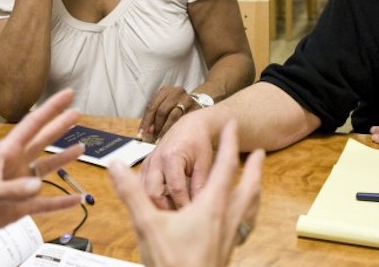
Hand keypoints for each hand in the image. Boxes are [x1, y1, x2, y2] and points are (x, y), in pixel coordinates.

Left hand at [0, 88, 85, 264]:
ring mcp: (17, 186)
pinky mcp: (18, 207)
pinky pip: (44, 202)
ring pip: (45, 168)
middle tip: (77, 113)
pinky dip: (60, 201)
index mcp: (4, 153)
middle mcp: (13, 165)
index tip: (67, 94)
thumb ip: (12, 190)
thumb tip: (38, 185)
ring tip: (80, 148)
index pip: (32, 125)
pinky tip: (75, 199)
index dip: (51, 108)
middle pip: (41, 141)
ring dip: (62, 159)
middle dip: (59, 127)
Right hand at [110, 120, 263, 266]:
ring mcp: (229, 236)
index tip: (233, 126)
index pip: (224, 167)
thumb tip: (117, 166)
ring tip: (256, 183)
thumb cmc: (174, 263)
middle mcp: (226, 219)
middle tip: (260, 153)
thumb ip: (133, 193)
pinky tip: (238, 220)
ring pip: (248, 207)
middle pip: (248, 187)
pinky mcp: (227, 250)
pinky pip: (242, 225)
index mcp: (211, 206)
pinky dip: (245, 213)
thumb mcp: (147, 225)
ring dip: (253, 190)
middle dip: (254, 168)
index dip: (229, 144)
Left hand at [136, 86, 195, 142]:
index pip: (151, 106)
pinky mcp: (196, 108)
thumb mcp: (164, 105)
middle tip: (152, 138)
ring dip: (164, 130)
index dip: (145, 121)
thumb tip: (146, 132)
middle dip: (155, 126)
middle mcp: (176, 92)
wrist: (196, 103)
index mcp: (165, 90)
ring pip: (172, 116)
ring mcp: (187, 99)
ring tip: (160, 140)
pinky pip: (183, 121)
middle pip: (161, 110)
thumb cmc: (176, 106)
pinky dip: (175, 130)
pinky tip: (171, 137)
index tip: (141, 134)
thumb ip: (154, 116)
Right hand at [138, 109, 216, 209]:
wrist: (189, 127)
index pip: (176, 189)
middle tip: (182, 221)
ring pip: (145, 194)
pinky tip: (166, 209)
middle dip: (167, 210)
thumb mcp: (204, 163)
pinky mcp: (144, 170)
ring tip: (175, 218)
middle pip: (154, 194)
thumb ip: (200, 184)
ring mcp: (147, 165)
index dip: (185, 206)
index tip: (195, 219)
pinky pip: (143, 190)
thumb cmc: (199, 143)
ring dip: (158, 207)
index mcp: (171, 156)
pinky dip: (153, 201)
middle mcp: (155, 160)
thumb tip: (200, 208)